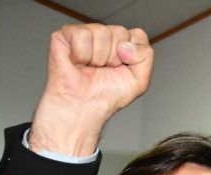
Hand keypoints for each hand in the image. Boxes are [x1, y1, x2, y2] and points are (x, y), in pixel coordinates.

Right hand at [29, 24, 152, 155]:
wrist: (84, 106)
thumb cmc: (106, 95)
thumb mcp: (139, 81)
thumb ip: (145, 57)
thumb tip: (126, 45)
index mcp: (122, 44)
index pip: (137, 34)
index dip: (133, 54)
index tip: (123, 68)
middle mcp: (105, 36)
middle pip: (120, 32)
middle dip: (115, 57)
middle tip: (103, 69)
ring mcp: (85, 34)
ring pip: (101, 32)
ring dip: (98, 58)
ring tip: (90, 67)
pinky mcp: (65, 35)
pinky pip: (82, 34)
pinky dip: (82, 54)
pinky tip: (77, 62)